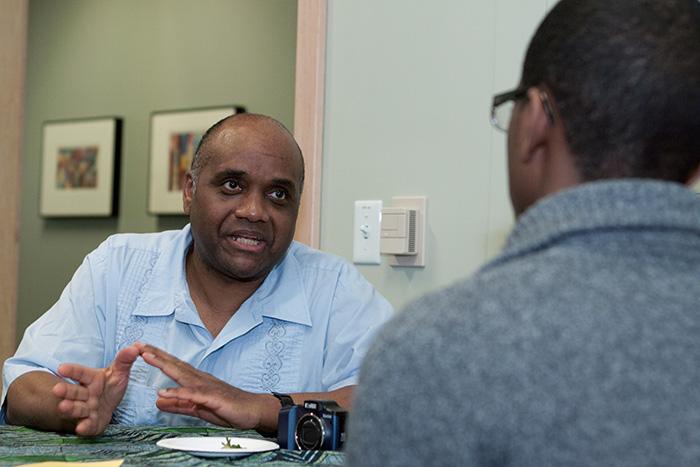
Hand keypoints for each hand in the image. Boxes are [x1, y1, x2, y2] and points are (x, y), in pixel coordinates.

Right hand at [52, 345, 138, 435]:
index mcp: (91, 379)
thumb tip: (135, 347)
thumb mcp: (119, 371)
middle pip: (74, 392)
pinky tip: (80, 428)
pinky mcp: (91, 423)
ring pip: (77, 408)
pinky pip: (87, 425)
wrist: (108, 406)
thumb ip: (125, 360)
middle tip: (57, 389)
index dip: (72, 370)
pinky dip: (84, 427)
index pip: (81, 373)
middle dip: (65, 391)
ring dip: (70, 408)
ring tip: (63, 407)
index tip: (62, 368)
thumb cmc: (111, 385)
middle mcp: (86, 394)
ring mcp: (87, 409)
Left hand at [135, 343, 269, 429]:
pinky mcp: (212, 397)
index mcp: (196, 381)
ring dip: (163, 364)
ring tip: (147, 357)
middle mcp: (199, 379)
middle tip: (139, 344)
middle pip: (174, 364)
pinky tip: (163, 393)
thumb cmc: (228, 407)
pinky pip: (191, 395)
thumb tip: (158, 401)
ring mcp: (206, 386)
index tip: (142, 349)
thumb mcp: (198, 408)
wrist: (252, 410)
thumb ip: (178, 404)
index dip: (158, 358)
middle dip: (156, 354)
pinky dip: (177, 393)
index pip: (174, 366)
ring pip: (181, 374)